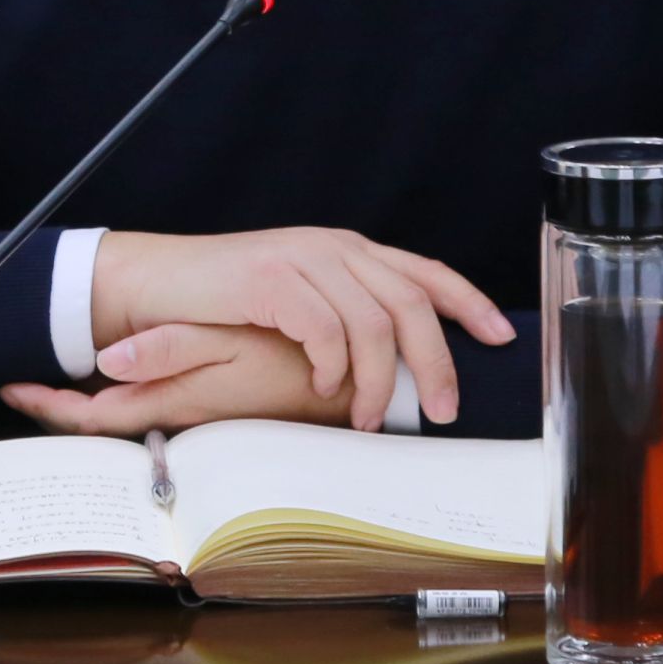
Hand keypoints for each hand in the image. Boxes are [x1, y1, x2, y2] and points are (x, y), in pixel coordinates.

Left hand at [2, 326, 351, 437]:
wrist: (346, 396)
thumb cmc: (290, 378)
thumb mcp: (227, 356)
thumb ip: (168, 352)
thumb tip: (107, 358)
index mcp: (169, 401)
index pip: (88, 415)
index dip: (46, 404)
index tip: (10, 388)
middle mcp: (172, 414)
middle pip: (97, 421)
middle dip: (56, 409)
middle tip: (19, 389)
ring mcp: (191, 414)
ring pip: (123, 419)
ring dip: (88, 408)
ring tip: (54, 392)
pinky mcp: (211, 410)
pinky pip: (153, 410)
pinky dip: (129, 399)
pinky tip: (123, 380)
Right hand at [89, 229, 514, 432]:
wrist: (161, 283)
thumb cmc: (231, 302)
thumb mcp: (301, 300)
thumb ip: (347, 313)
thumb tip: (400, 364)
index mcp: (348, 249)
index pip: (425, 271)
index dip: (469, 303)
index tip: (501, 337)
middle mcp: (334, 246)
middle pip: (411, 302)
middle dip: (435, 361)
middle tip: (439, 411)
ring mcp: (303, 258)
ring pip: (373, 322)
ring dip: (377, 380)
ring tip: (365, 417)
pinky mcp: (272, 279)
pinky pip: (324, 329)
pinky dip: (331, 366)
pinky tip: (322, 388)